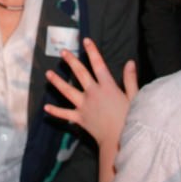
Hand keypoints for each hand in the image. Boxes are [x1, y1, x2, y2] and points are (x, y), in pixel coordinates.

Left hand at [44, 37, 137, 181]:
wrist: (119, 141)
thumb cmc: (130, 119)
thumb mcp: (134, 97)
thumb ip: (130, 79)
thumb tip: (130, 62)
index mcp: (107, 86)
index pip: (98, 64)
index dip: (92, 51)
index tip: (86, 40)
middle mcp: (93, 93)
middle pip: (80, 73)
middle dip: (71, 61)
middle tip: (63, 52)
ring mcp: (84, 105)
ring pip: (67, 91)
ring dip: (57, 82)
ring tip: (49, 73)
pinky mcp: (80, 118)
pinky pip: (65, 114)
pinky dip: (55, 111)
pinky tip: (46, 107)